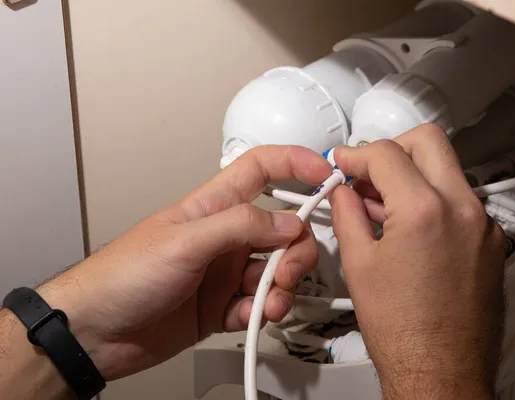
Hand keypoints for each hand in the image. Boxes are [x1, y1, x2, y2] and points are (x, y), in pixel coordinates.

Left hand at [37, 145, 331, 379]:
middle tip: (286, 270)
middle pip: (283, 229)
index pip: (261, 169)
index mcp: (213, 207)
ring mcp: (225, 272)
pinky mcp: (222, 306)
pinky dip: (262, 312)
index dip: (295, 163)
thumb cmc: (121, 276)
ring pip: (276, 271)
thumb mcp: (184, 242)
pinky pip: (258, 305)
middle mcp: (225, 237)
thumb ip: (241, 227)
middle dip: (296, 249)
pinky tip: (249, 317)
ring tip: (266, 302)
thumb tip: (288, 224)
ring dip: (280, 288)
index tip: (325, 172)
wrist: (95, 332)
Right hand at [330, 125, 504, 398]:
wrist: (441, 372)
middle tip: (368, 171)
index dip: (355, 154)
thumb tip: (343, 191)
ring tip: (383, 204)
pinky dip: (434, 200)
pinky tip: (410, 226)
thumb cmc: (405, 333)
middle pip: (428, 141)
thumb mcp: (359, 264)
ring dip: (413, 174)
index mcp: (425, 211)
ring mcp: (483, 225)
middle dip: (392, 148)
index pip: (386, 153)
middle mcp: (463, 210)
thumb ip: (347, 213)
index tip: (345, 162)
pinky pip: (461, 200)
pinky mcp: (492, 242)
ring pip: (447, 169)